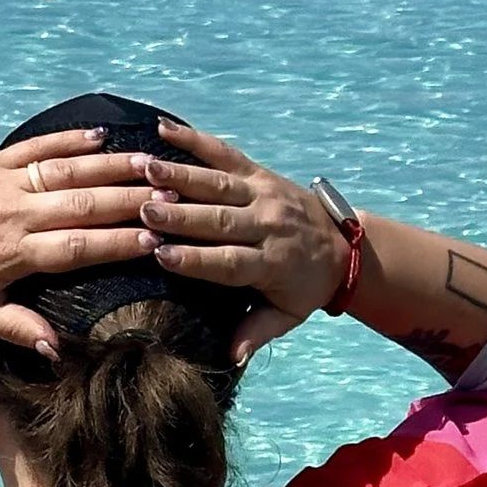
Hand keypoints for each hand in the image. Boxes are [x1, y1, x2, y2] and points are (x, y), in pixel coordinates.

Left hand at [0, 133, 155, 352]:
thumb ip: (18, 329)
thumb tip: (58, 348)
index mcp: (15, 253)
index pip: (78, 247)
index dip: (119, 243)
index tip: (157, 242)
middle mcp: (16, 213)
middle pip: (83, 204)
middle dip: (130, 201)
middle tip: (172, 197)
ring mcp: (5, 182)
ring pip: (67, 170)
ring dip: (111, 166)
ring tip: (150, 164)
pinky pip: (38, 147)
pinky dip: (70, 139)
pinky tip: (102, 135)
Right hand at [136, 124, 352, 358]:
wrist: (343, 246)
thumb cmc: (305, 287)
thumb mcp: (288, 316)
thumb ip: (258, 332)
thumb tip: (231, 357)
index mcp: (271, 264)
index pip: (228, 262)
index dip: (195, 260)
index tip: (160, 256)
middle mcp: (267, 225)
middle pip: (219, 220)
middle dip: (180, 215)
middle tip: (144, 209)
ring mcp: (263, 194)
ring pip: (218, 184)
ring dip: (181, 175)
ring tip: (146, 168)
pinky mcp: (259, 172)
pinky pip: (225, 153)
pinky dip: (196, 139)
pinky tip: (165, 129)